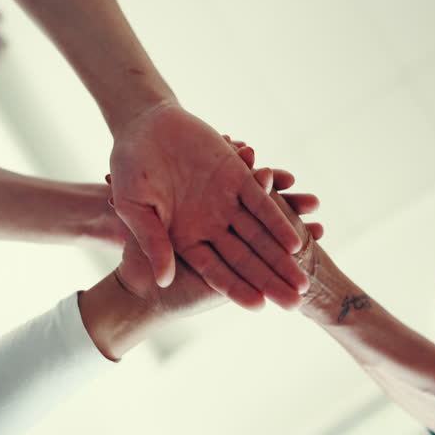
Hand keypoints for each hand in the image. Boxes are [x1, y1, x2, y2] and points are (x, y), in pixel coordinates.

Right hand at [109, 168, 323, 316]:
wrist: (142, 127)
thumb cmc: (129, 170)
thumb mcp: (133, 209)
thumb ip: (152, 242)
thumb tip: (164, 280)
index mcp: (185, 239)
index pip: (216, 271)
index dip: (237, 289)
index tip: (259, 306)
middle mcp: (210, 225)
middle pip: (246, 260)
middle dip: (271, 281)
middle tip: (296, 302)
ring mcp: (226, 202)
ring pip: (260, 236)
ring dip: (282, 258)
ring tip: (305, 282)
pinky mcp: (237, 177)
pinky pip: (263, 203)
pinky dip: (279, 221)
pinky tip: (297, 241)